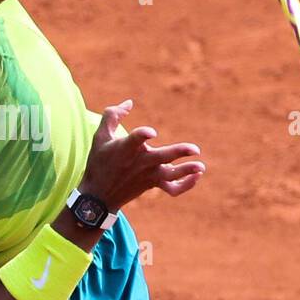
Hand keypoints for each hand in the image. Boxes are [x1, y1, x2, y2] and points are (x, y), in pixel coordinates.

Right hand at [79, 100, 204, 210]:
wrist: (98, 196)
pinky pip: (172, 189)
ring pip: (170, 175)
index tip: (152, 133)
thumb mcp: (100, 136)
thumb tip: (129, 102)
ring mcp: (147, 175)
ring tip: (200, 166)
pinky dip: (185, 185)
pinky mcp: (152, 184)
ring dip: (186, 171)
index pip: (135, 140)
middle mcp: (139, 162)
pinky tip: (196, 176)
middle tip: (195, 149)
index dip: (143, 135)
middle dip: (179, 153)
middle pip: (162, 157)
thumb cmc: (99, 162)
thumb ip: (112, 115)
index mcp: (125, 148)